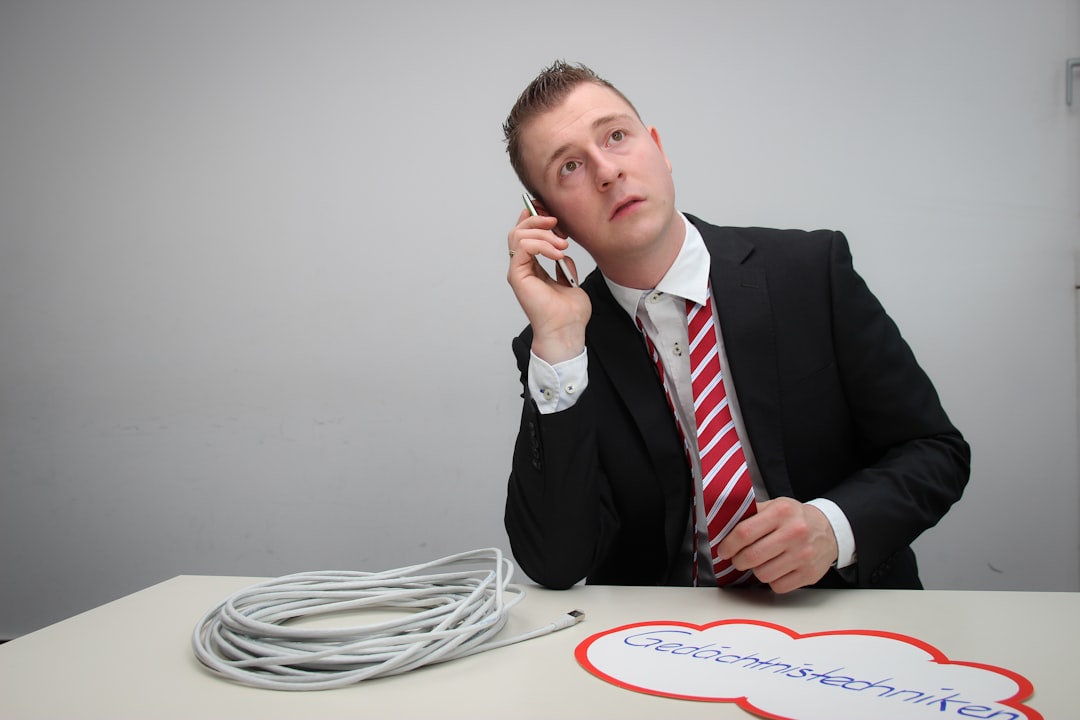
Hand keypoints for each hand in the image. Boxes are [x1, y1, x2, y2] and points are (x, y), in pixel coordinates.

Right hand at [507, 207, 590, 363]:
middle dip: (537, 220)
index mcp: (532, 267)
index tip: (553, 215)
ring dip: (542, 233)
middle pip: (518, 230)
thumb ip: (564, 264)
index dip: (534, 218)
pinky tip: (557, 253)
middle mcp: (521, 267)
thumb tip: (562, 251)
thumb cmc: (569, 313)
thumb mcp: (570, 280)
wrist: (567, 330)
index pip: (525, 234)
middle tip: (557, 224)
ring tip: (562, 244)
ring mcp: (518, 271)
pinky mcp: (517, 276)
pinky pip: (523, 247)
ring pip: (518, 235)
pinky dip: (541, 244)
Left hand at [716, 497, 837, 593]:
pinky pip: (778, 586)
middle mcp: (794, 532)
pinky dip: (773, 580)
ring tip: (761, 562)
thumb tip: (723, 526)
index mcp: (781, 512)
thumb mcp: (776, 506)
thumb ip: (752, 514)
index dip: (729, 545)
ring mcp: (803, 554)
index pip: (744, 532)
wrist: (829, 530)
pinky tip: (776, 569)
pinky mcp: (809, 573)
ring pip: (763, 574)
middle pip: (751, 556)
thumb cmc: (796, 519)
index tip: (724, 550)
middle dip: (738, 561)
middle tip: (738, 559)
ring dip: (756, 570)